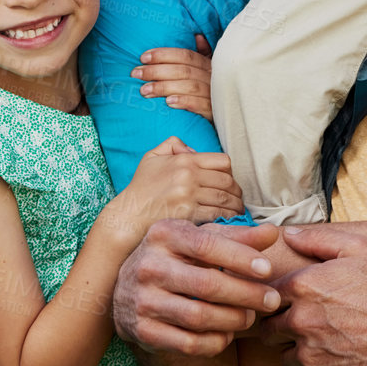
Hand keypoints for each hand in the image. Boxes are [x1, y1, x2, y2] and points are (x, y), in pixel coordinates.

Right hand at [109, 139, 243, 241]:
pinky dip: (227, 218)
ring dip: (236, 206)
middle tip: (238, 199)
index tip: (229, 182)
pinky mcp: (188, 214)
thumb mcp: (152, 157)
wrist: (128, 216)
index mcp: (185, 160)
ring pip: (225, 199)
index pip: (223, 161)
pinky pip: (217, 214)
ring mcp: (189, 195)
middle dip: (236, 192)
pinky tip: (229, 221)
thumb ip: (173, 144)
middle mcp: (189, 176)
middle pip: (227, 181)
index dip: (230, 172)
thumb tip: (193, 149)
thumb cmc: (140, 188)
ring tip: (238, 211)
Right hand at [113, 219, 281, 357]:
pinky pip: (187, 343)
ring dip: (233, 319)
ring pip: (198, 317)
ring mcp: (142, 300)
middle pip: (206, 284)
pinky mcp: (143, 331)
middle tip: (272, 300)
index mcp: (164, 234)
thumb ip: (237, 236)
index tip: (269, 270)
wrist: (126, 289)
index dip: (241, 258)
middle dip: (246, 294)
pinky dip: (214, 342)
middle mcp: (149, 266)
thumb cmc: (176, 257)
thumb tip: (272, 233)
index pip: (207, 245)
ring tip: (250, 316)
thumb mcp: (200, 239)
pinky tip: (227, 334)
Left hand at [131, 36, 212, 117]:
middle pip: (183, 70)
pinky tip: (168, 102)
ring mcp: (214, 94)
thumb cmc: (212, 92)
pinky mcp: (214, 111)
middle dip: (157, 70)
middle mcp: (212, 77)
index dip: (164, 54)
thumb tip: (198, 36)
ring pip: (189, 86)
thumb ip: (203, 53)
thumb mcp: (209, 72)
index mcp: (208, 65)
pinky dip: (184, 101)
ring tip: (144, 90)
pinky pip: (199, 104)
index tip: (143, 57)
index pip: (186, 55)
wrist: (229, 114)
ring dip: (164, 87)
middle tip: (136, 73)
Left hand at [261, 229, 366, 365]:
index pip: (266, 296)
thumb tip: (288, 234)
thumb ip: (317, 239)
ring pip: (286, 358)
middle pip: (269, 331)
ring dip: (299, 352)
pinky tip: (337, 360)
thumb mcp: (359, 248)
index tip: (291, 302)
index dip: (278, 299)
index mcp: (303, 287)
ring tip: (326, 343)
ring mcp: (311, 355)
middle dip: (282, 327)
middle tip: (308, 324)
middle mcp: (300, 322)